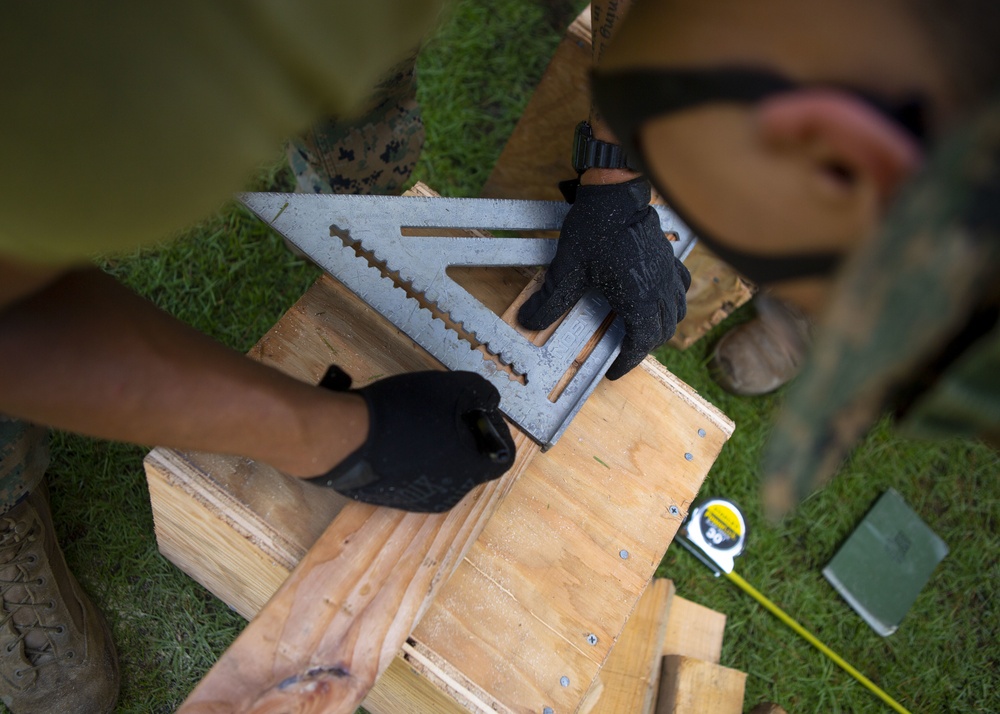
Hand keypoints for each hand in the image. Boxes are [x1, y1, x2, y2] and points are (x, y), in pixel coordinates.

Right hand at [308, 366, 515, 511]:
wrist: (348, 439)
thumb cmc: (407, 411)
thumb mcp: (455, 386)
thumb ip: (481, 394)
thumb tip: (489, 402)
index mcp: (473, 470)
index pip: (502, 456)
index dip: (495, 431)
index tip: (478, 412)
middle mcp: (451, 493)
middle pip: (469, 462)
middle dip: (461, 436)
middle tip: (442, 411)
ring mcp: (419, 500)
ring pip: (438, 469)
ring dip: (433, 446)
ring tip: (413, 419)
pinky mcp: (391, 499)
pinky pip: (410, 475)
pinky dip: (408, 456)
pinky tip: (392, 433)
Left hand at [518, 177, 690, 378]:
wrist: (616, 193)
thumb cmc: (595, 230)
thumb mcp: (567, 270)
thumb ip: (549, 300)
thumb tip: (527, 321)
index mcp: (639, 300)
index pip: (640, 343)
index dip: (627, 361)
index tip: (614, 370)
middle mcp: (660, 290)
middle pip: (661, 332)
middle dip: (642, 347)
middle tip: (622, 351)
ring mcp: (668, 274)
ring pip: (675, 312)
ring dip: (660, 326)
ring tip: (641, 329)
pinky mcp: (670, 258)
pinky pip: (680, 288)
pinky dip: (672, 301)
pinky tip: (660, 297)